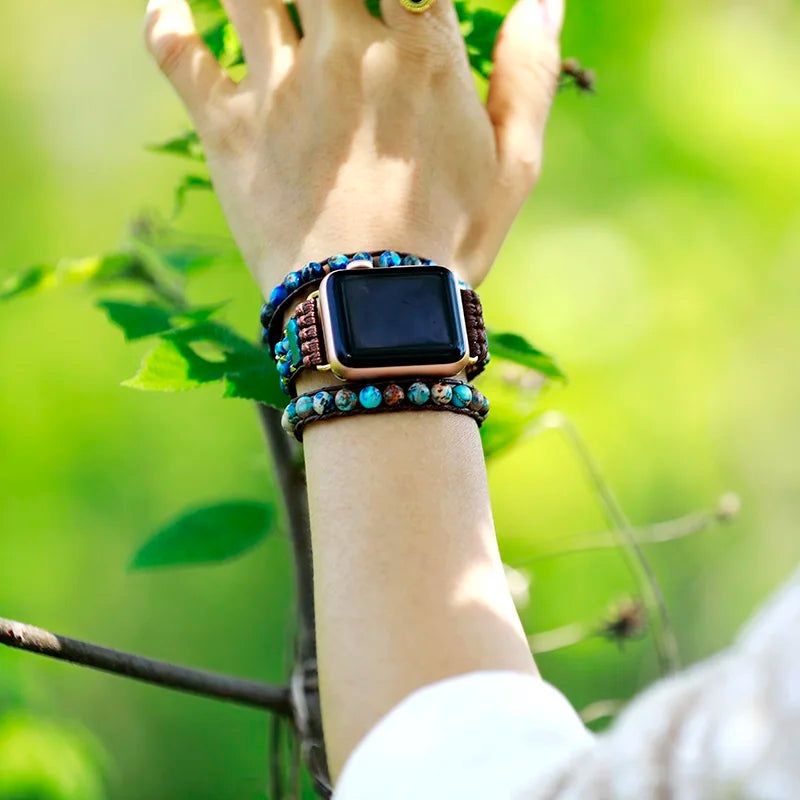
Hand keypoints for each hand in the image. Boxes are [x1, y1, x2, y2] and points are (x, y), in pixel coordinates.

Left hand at [144, 0, 562, 292]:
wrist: (373, 316)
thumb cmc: (450, 246)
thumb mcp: (514, 168)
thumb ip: (531, 75)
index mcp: (420, 54)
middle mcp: (346, 53)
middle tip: (323, 1)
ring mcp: (279, 89)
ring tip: (266, 0)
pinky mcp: (226, 129)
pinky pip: (175, 48)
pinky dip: (165, 15)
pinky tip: (174, 3)